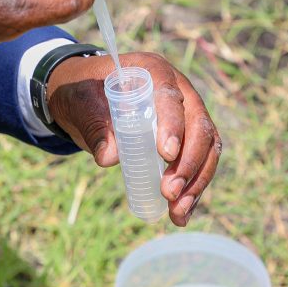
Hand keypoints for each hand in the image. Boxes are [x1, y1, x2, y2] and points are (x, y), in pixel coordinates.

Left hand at [47, 52, 221, 225]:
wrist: (86, 98)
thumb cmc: (84, 94)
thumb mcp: (81, 105)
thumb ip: (94, 126)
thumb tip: (109, 158)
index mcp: (153, 73)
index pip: (171, 97)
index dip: (173, 125)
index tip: (166, 155)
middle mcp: (178, 91)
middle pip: (199, 127)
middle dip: (188, 163)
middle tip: (169, 192)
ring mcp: (186, 115)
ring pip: (206, 149)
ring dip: (196, 182)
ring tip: (178, 212)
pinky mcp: (185, 138)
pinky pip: (197, 163)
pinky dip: (192, 189)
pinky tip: (181, 214)